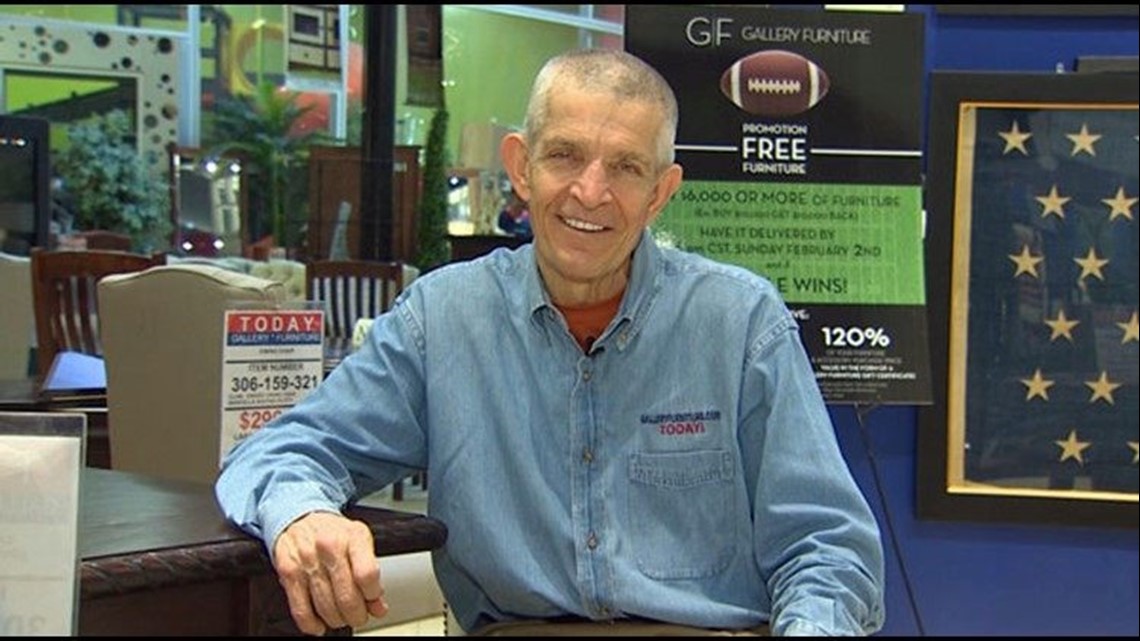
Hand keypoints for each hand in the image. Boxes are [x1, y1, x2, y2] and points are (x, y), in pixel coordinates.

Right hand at [272, 511, 388, 634]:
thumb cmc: (333, 533)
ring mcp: (307, 560)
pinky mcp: (289, 572)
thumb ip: (370, 574)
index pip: (367, 574)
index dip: (372, 595)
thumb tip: (378, 606)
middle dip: (356, 615)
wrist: (300, 518)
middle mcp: (329, 547)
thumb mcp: (359, 543)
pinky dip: (312, 624)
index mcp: (352, 537)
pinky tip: (319, 624)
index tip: (373, 599)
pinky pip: (301, 609)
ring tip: (341, 617)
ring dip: (337, 620)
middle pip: (347, 596)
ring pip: (326, 606)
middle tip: (358, 616)